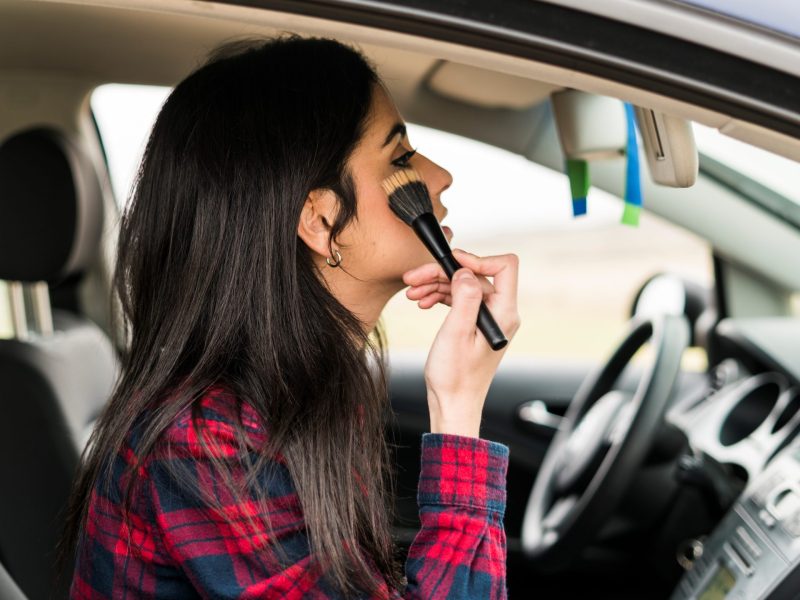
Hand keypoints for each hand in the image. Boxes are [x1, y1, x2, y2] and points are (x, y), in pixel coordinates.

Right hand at [402, 249, 520, 437]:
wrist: (452, 403)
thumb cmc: (455, 376)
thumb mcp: (456, 333)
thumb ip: (464, 298)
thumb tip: (465, 271)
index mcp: (503, 313)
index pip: (504, 267)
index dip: (476, 259)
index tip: (450, 262)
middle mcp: (500, 313)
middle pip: (475, 276)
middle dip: (443, 273)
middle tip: (414, 277)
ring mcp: (488, 319)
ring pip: (464, 286)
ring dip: (436, 285)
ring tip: (412, 292)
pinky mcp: (475, 324)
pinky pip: (459, 299)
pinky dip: (440, 297)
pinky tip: (422, 302)